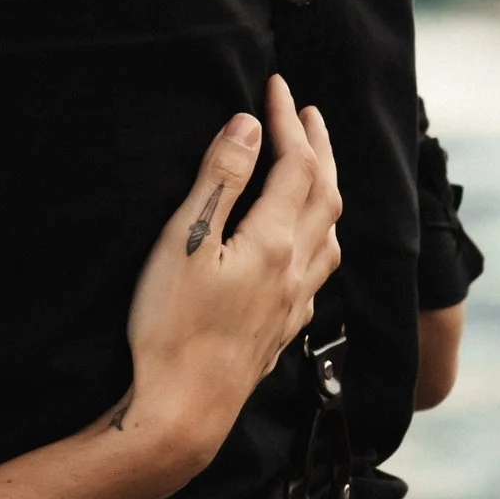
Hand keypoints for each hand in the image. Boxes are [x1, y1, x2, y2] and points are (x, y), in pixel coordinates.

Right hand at [116, 78, 341, 483]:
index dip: (289, 120)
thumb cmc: (170, 330)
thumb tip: (249, 126)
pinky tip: (306, 244)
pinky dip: (320, 235)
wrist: (182, 414)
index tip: (276, 84)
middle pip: (324, 194)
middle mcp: (295, 269)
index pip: (296, 164)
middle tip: (307, 111)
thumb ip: (220, 181)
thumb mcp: (183, 244)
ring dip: (327, 189)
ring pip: (329, 233)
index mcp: (272, 241)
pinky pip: (320, 270)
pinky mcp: (283, 330)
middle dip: (319, 146)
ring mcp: (294, 303)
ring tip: (316, 167)